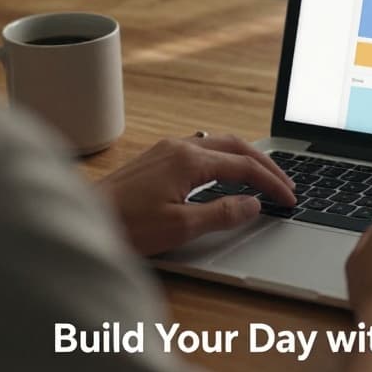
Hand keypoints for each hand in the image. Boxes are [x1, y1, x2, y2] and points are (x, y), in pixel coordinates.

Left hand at [96, 135, 295, 255]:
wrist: (83, 219)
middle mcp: (179, 147)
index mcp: (189, 161)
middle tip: (285, 184)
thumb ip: (222, 214)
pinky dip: (224, 158)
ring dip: (244, 158)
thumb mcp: (181, 227)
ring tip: (263, 175)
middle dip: (265, 164)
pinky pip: (201, 148)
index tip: (289, 199)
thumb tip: (253, 205)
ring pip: (218, 143)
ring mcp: (165, 149)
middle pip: (236, 146)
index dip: (271, 183)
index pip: (244, 167)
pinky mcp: (155, 158)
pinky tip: (225, 173)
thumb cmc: (125, 226)